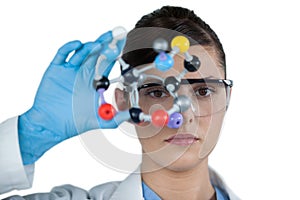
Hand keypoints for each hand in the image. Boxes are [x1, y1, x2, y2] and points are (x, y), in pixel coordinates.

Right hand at [18, 30, 125, 164]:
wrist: (51, 125)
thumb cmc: (74, 122)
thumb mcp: (100, 120)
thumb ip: (117, 117)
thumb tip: (135, 114)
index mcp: (95, 81)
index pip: (108, 61)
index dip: (115, 51)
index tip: (123, 40)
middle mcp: (83, 72)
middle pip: (96, 53)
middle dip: (105, 43)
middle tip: (114, 34)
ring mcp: (70, 70)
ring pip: (81, 52)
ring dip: (90, 47)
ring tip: (98, 45)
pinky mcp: (56, 69)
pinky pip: (62, 55)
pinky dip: (70, 48)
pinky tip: (78, 45)